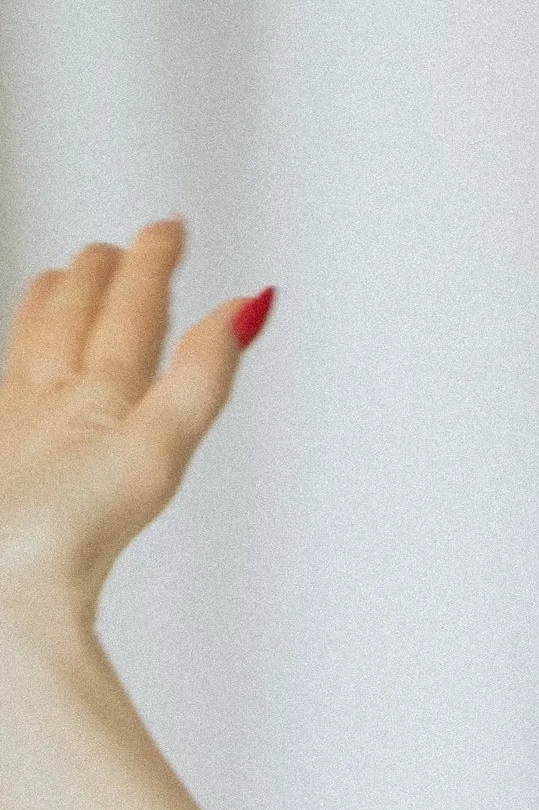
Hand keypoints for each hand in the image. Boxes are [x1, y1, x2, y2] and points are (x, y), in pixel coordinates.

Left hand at [0, 222, 269, 629]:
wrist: (8, 581)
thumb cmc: (75, 530)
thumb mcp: (159, 452)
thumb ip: (203, 379)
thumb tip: (244, 312)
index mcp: (97, 390)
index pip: (132, 309)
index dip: (155, 263)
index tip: (169, 229)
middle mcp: (49, 393)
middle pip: (77, 310)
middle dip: (108, 270)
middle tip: (129, 245)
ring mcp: (16, 421)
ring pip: (33, 338)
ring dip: (54, 298)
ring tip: (63, 276)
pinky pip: (9, 377)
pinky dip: (22, 349)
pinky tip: (20, 366)